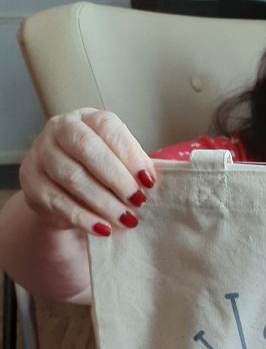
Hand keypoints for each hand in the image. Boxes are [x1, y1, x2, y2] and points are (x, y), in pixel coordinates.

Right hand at [19, 108, 156, 237]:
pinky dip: (84, 218)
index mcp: (85, 119)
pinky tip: (104, 229)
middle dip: (117, 178)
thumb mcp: (116, 160)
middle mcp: (59, 130)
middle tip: (138, 201)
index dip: (130, 154)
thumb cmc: (96, 171)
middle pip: (86, 149)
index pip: (107, 128)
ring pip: (73, 177)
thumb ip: (132, 165)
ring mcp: (41, 155)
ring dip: (104, 202)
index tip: (149, 181)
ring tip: (126, 219)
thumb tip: (149, 180)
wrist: (60, 191)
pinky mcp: (32, 184)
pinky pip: (59, 202)